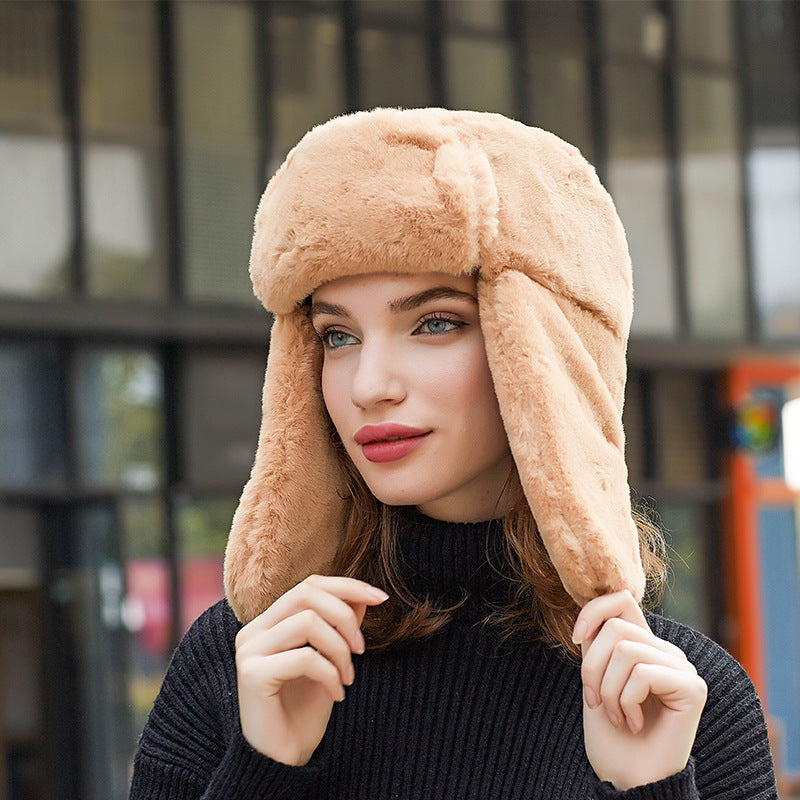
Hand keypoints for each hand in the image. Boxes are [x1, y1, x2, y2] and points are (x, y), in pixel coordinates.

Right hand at [235, 574, 388, 765]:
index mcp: (269, 622)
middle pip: (306, 594)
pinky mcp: (253, 674)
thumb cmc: (305, 708)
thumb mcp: (330, 659)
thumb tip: (364, 595)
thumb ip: (340, 625)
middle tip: (361, 650)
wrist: (284, 758)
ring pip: (307, 621)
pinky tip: (337, 693)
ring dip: (339, 648)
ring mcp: (249, 650)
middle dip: (345, 617)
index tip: (381, 597)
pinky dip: (330, 673)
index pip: (309, 585)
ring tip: (348, 676)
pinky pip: (304, 657)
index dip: (347, 586)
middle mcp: (254, 630)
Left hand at [573, 591, 707, 790]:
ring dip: (608, 691)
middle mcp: (666, 652)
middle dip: (592, 667)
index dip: (593, 610)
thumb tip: (591, 609)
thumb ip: (598, 643)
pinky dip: (626, 701)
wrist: (626, 778)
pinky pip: (643, 673)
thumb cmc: (610, 734)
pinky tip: (634, 723)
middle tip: (596, 702)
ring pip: (626, 650)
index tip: (575, 638)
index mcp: (644, 645)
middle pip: (616, 628)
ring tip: (617, 716)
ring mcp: (682, 668)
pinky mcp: (692, 688)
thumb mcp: (595, 677)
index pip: (621, 599)